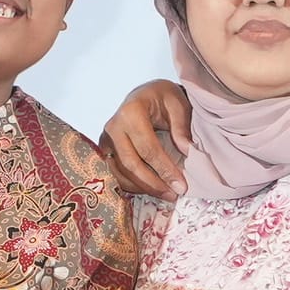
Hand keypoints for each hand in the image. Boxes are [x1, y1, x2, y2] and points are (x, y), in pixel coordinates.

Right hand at [101, 77, 191, 199]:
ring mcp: (105, 140)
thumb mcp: (178, 104)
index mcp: (131, 112)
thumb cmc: (162, 98)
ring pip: (120, 172)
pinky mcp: (103, 150)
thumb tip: (186, 152)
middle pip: (131, 164)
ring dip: (143, 188)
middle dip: (153, 184)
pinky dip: (132, 185)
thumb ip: (182, 127)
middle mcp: (113, 126)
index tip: (181, 185)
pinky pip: (115, 174)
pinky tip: (149, 189)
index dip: (164, 170)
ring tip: (165, 194)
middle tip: (173, 195)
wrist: (144, 95)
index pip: (148, 148)